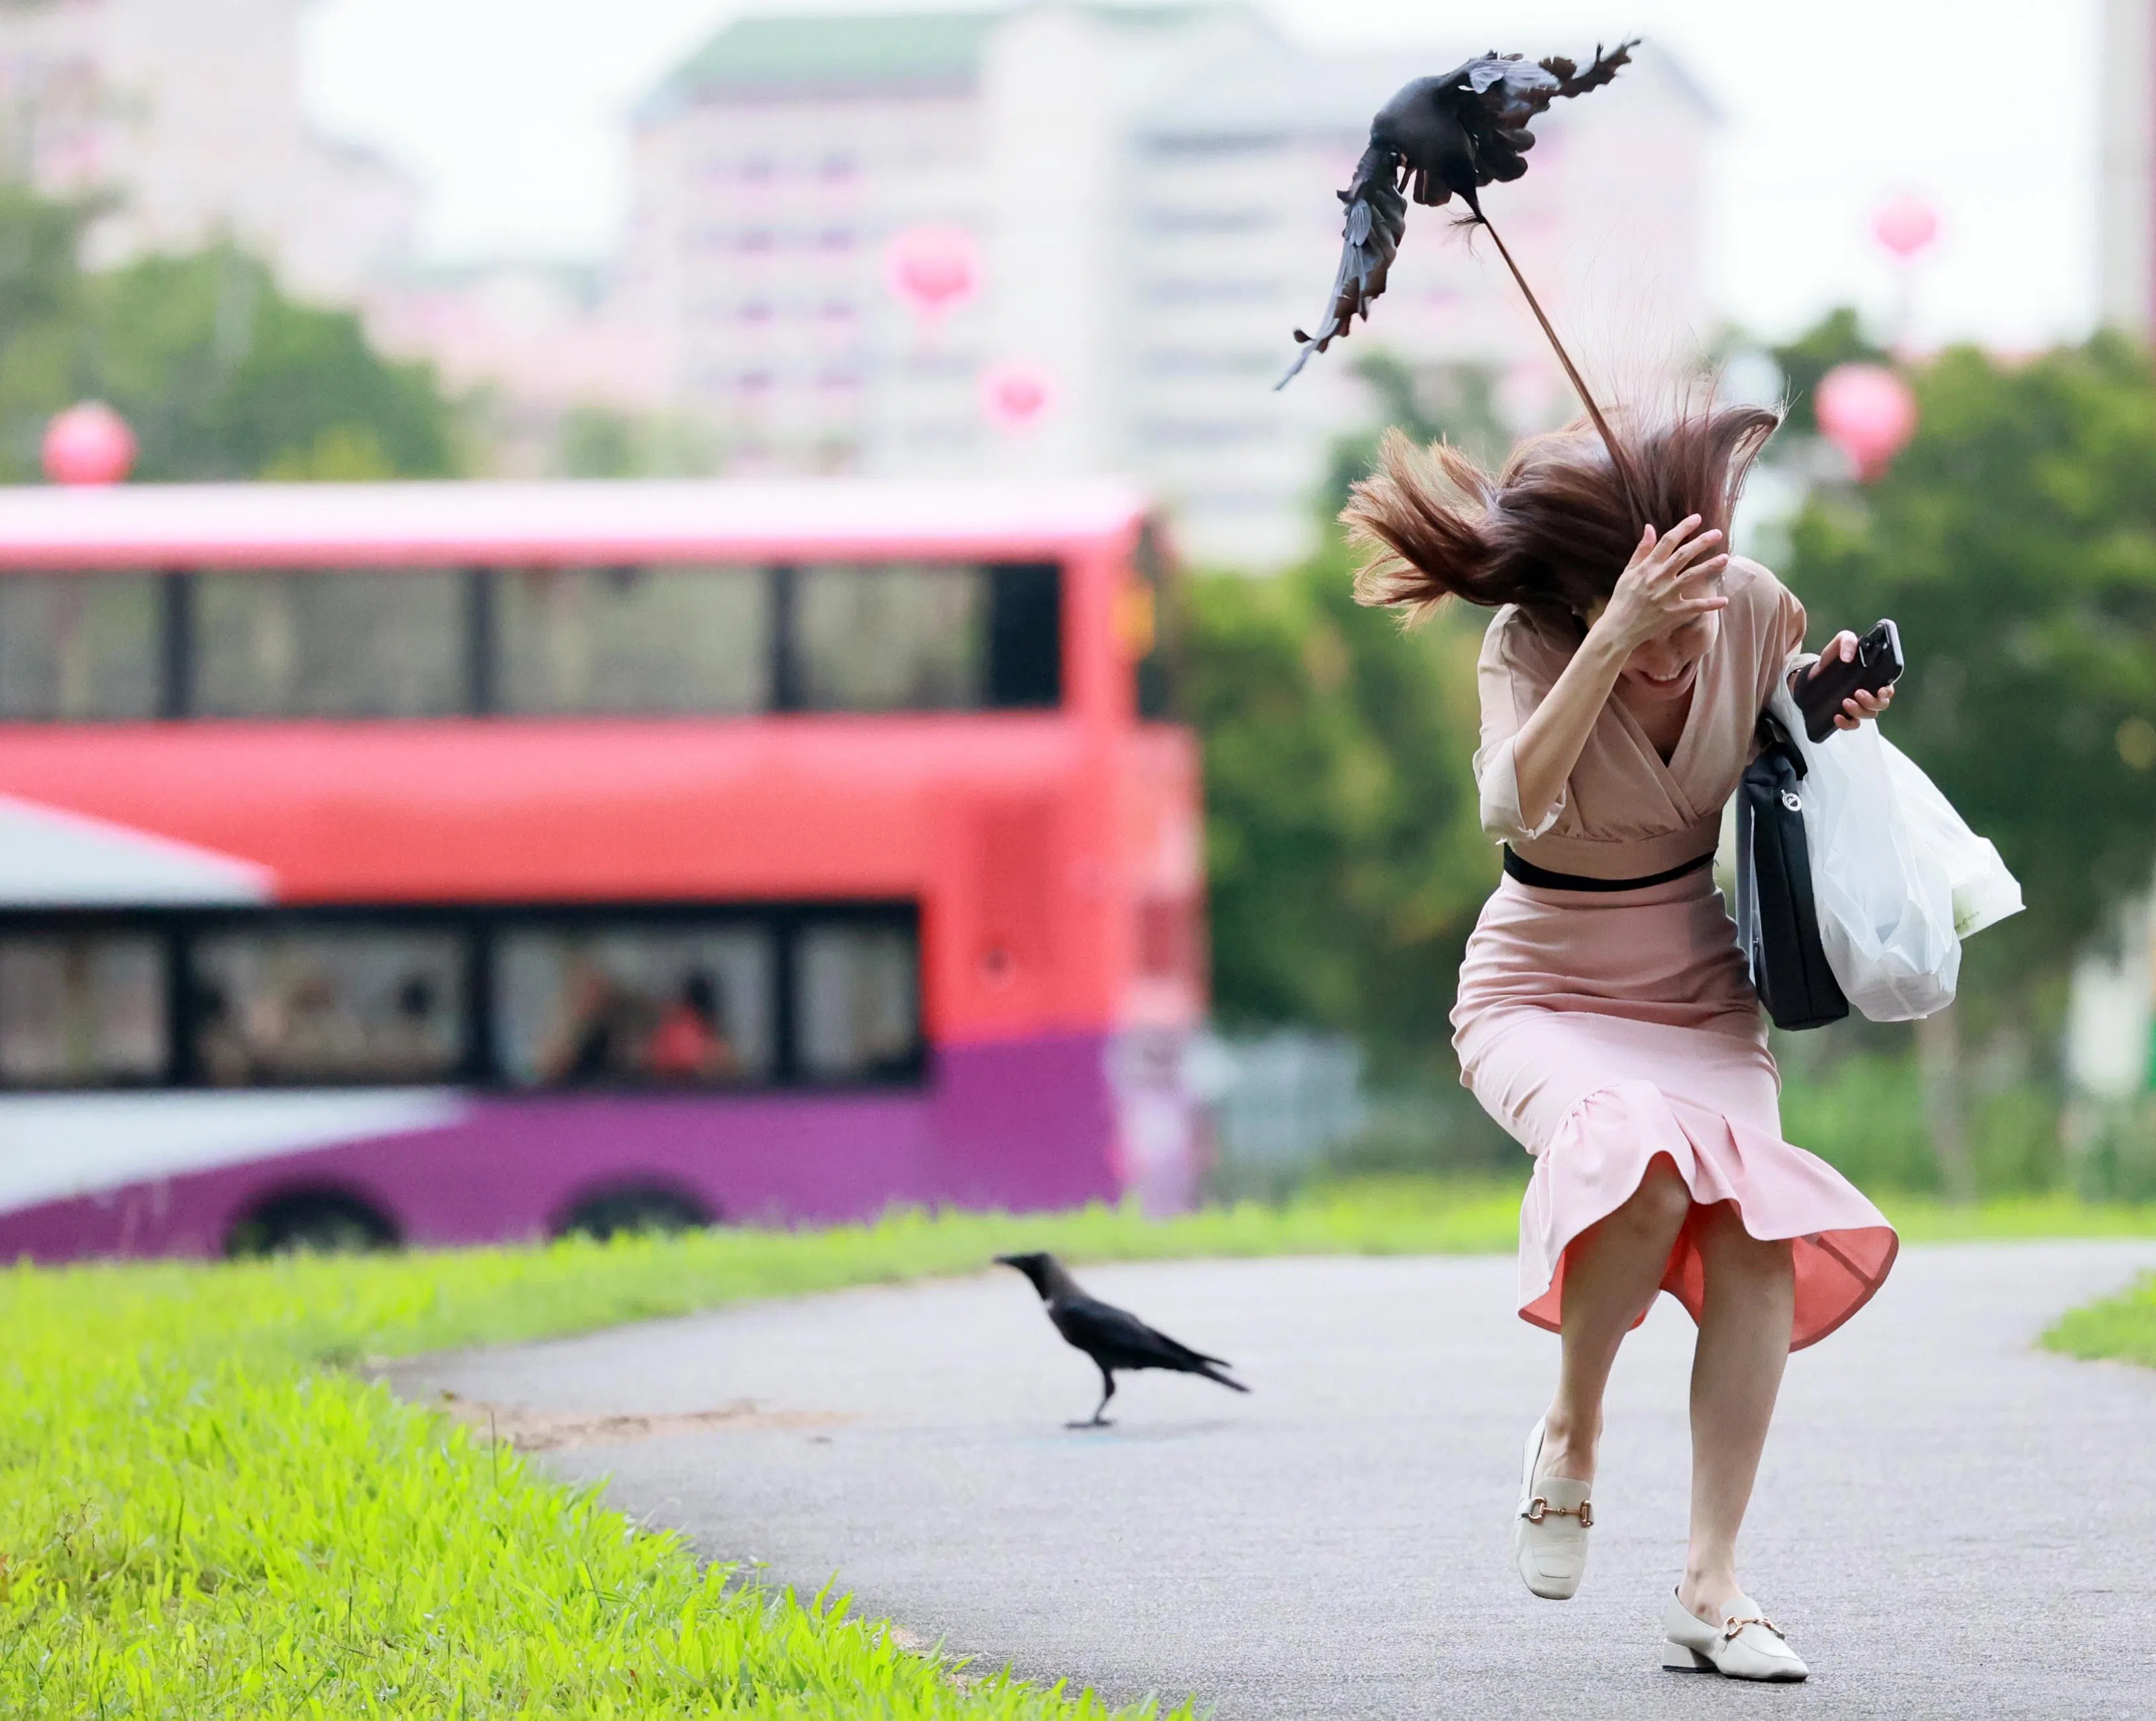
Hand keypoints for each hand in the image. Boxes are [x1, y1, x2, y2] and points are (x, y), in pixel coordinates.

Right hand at [1593, 516, 1729, 652]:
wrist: (1618, 629)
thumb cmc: (1622, 599)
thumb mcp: (1627, 572)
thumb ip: (1641, 550)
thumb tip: (1649, 527)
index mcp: (1647, 567)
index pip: (1667, 542)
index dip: (1683, 528)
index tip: (1697, 518)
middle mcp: (1658, 579)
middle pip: (1683, 556)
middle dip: (1701, 542)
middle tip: (1717, 533)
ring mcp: (1666, 596)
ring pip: (1691, 576)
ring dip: (1709, 566)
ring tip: (1725, 558)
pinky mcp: (1672, 613)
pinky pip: (1695, 607)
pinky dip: (1710, 604)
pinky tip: (1724, 600)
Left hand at [1805, 630, 1894, 729]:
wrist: (1813, 674)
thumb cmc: (1832, 658)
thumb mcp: (1839, 643)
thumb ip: (1847, 640)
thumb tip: (1848, 656)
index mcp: (1874, 677)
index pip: (1889, 688)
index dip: (1888, 691)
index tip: (1880, 690)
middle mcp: (1870, 692)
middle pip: (1881, 704)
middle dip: (1871, 702)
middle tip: (1857, 693)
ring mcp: (1859, 705)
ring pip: (1869, 715)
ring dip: (1859, 711)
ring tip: (1845, 702)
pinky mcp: (1846, 714)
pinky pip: (1853, 725)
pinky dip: (1847, 724)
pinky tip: (1837, 717)